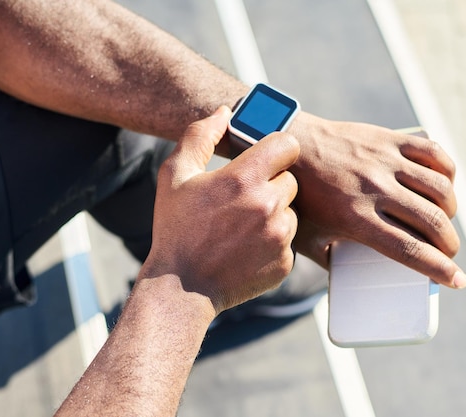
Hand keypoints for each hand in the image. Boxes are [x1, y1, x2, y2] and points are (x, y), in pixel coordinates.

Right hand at [144, 106, 300, 313]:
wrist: (181, 286)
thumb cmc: (176, 228)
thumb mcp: (175, 175)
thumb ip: (200, 136)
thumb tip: (224, 113)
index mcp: (244, 179)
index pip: (287, 145)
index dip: (276, 149)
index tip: (266, 158)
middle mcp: (268, 205)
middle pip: (289, 180)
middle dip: (270, 185)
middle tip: (240, 200)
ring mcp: (279, 237)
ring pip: (290, 211)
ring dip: (272, 214)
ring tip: (240, 227)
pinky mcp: (285, 262)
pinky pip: (288, 241)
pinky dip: (272, 242)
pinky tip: (245, 248)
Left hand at [290, 114, 465, 288]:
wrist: (290, 147)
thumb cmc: (300, 197)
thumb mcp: (308, 237)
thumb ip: (331, 261)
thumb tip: (354, 282)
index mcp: (354, 217)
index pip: (408, 249)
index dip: (439, 269)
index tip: (457, 281)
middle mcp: (373, 188)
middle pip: (431, 222)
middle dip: (449, 245)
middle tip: (448, 253)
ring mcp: (384, 161)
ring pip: (439, 189)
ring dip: (450, 211)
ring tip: (442, 221)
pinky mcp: (388, 139)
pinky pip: (434, 153)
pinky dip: (447, 172)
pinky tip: (443, 185)